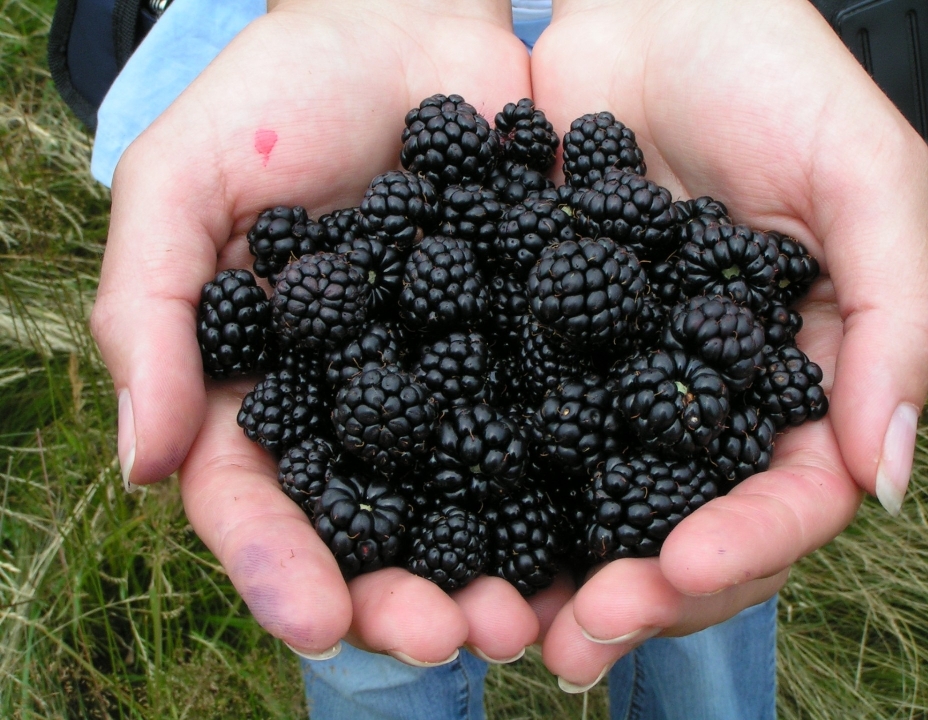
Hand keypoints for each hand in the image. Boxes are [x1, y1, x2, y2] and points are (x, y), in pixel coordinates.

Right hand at [90, 0, 543, 661]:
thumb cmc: (278, 95)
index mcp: (269, 383)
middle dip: (403, 590)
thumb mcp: (184, 186)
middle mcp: (363, 400)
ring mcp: (452, 375)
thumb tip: (145, 465)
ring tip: (532, 619)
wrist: (400, 18)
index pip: (259, 497)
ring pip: (471, 496)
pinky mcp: (530, 336)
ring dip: (498, 565)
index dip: (281, 565)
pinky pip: (554, 414)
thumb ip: (155, 317)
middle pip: (375, 523)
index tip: (316, 623)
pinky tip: (609, 525)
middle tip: (448, 639)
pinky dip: (576, 474)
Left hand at [530, 0, 927, 687]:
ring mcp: (610, 376)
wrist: (654, 7)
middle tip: (573, 643)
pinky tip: (439, 531)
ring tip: (501, 624)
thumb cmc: (775, 74)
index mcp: (788, 376)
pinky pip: (508, 422)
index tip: (678, 568)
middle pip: (677, 522)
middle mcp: (695, 396)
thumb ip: (893, 320)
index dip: (740, 542)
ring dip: (548, 569)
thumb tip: (886, 478)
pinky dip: (479, 483)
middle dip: (636, 589)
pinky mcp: (534, 339)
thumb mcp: (864, 179)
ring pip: (588, 499)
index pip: (782, 492)